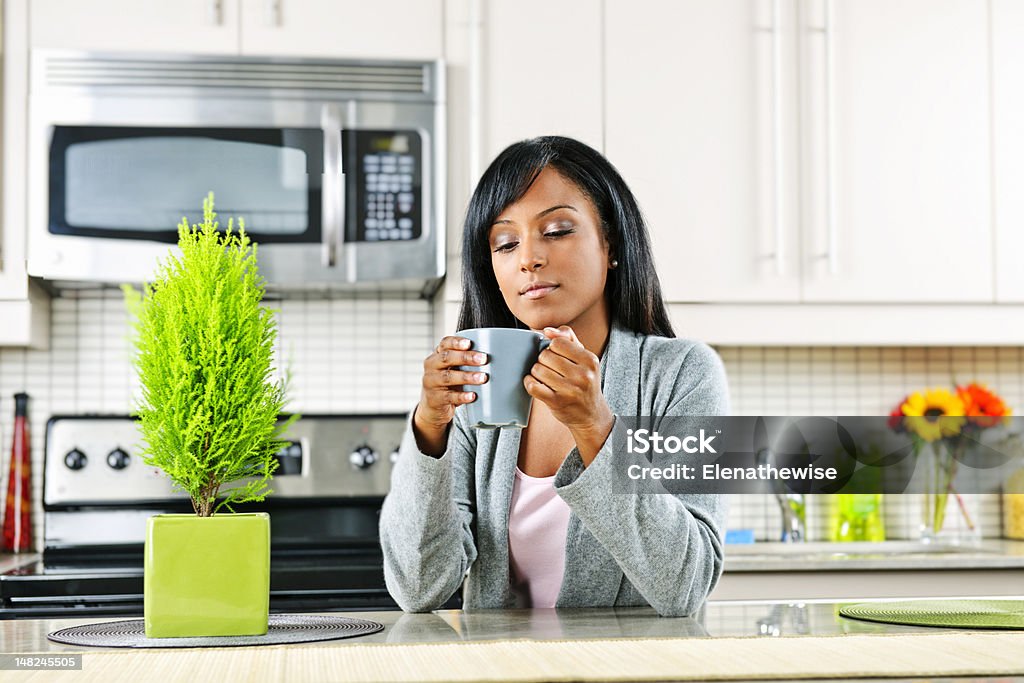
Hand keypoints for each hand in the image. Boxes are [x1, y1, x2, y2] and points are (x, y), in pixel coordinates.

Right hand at [413, 336, 488, 454]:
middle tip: (483, 359)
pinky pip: (449, 397)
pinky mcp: (435, 399)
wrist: (433, 407)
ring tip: (483, 378)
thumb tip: (499, 354)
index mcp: (437, 355)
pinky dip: (462, 396)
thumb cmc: (450, 384)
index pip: (445, 344)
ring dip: (467, 377)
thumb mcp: (454, 370)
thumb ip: (466, 362)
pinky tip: (473, 396)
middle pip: (447, 358)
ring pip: (448, 377)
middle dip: (466, 357)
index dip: (456, 342)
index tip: (470, 343)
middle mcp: (432, 367)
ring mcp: (431, 383)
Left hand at [524, 326, 613, 463]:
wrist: (591, 415)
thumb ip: (568, 339)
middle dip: (543, 361)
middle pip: (545, 355)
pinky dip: (529, 383)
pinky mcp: (557, 402)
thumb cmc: (585, 383)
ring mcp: (570, 390)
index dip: (552, 348)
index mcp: (589, 360)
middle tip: (551, 369)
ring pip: (537, 370)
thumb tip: (547, 330)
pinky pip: (533, 386)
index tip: (556, 356)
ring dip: (537, 373)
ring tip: (545, 378)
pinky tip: (536, 384)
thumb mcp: (585, 359)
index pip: (557, 343)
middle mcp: (582, 375)